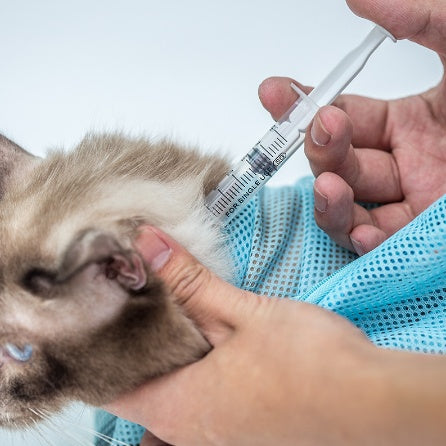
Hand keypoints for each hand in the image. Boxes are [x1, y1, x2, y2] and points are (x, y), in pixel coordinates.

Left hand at [105, 226, 386, 445]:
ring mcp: (216, 433)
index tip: (97, 309)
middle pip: (136, 388)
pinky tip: (200, 336)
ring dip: (161, 353)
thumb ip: (189, 281)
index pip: (108, 385)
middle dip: (128, 344)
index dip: (95, 346)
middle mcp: (189, 430)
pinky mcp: (240, 427)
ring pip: (167, 392)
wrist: (372, 403)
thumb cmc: (309, 361)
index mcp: (179, 406)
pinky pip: (196, 398)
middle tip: (127, 296)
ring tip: (158, 308)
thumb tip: (145, 242)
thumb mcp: (242, 312)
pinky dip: (188, 367)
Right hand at [259, 0, 445, 254]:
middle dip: (319, 147)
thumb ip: (415, 19)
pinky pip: (378, 245)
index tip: (275, 91)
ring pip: (346, 207)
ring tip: (330, 186)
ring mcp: (410, 205)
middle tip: (321, 127)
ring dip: (330, 199)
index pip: (344, 115)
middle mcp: (404, 165)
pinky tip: (366, 232)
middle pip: (338, 161)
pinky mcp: (421, 243)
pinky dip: (365, 241)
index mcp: (410, 122)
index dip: (304, 103)